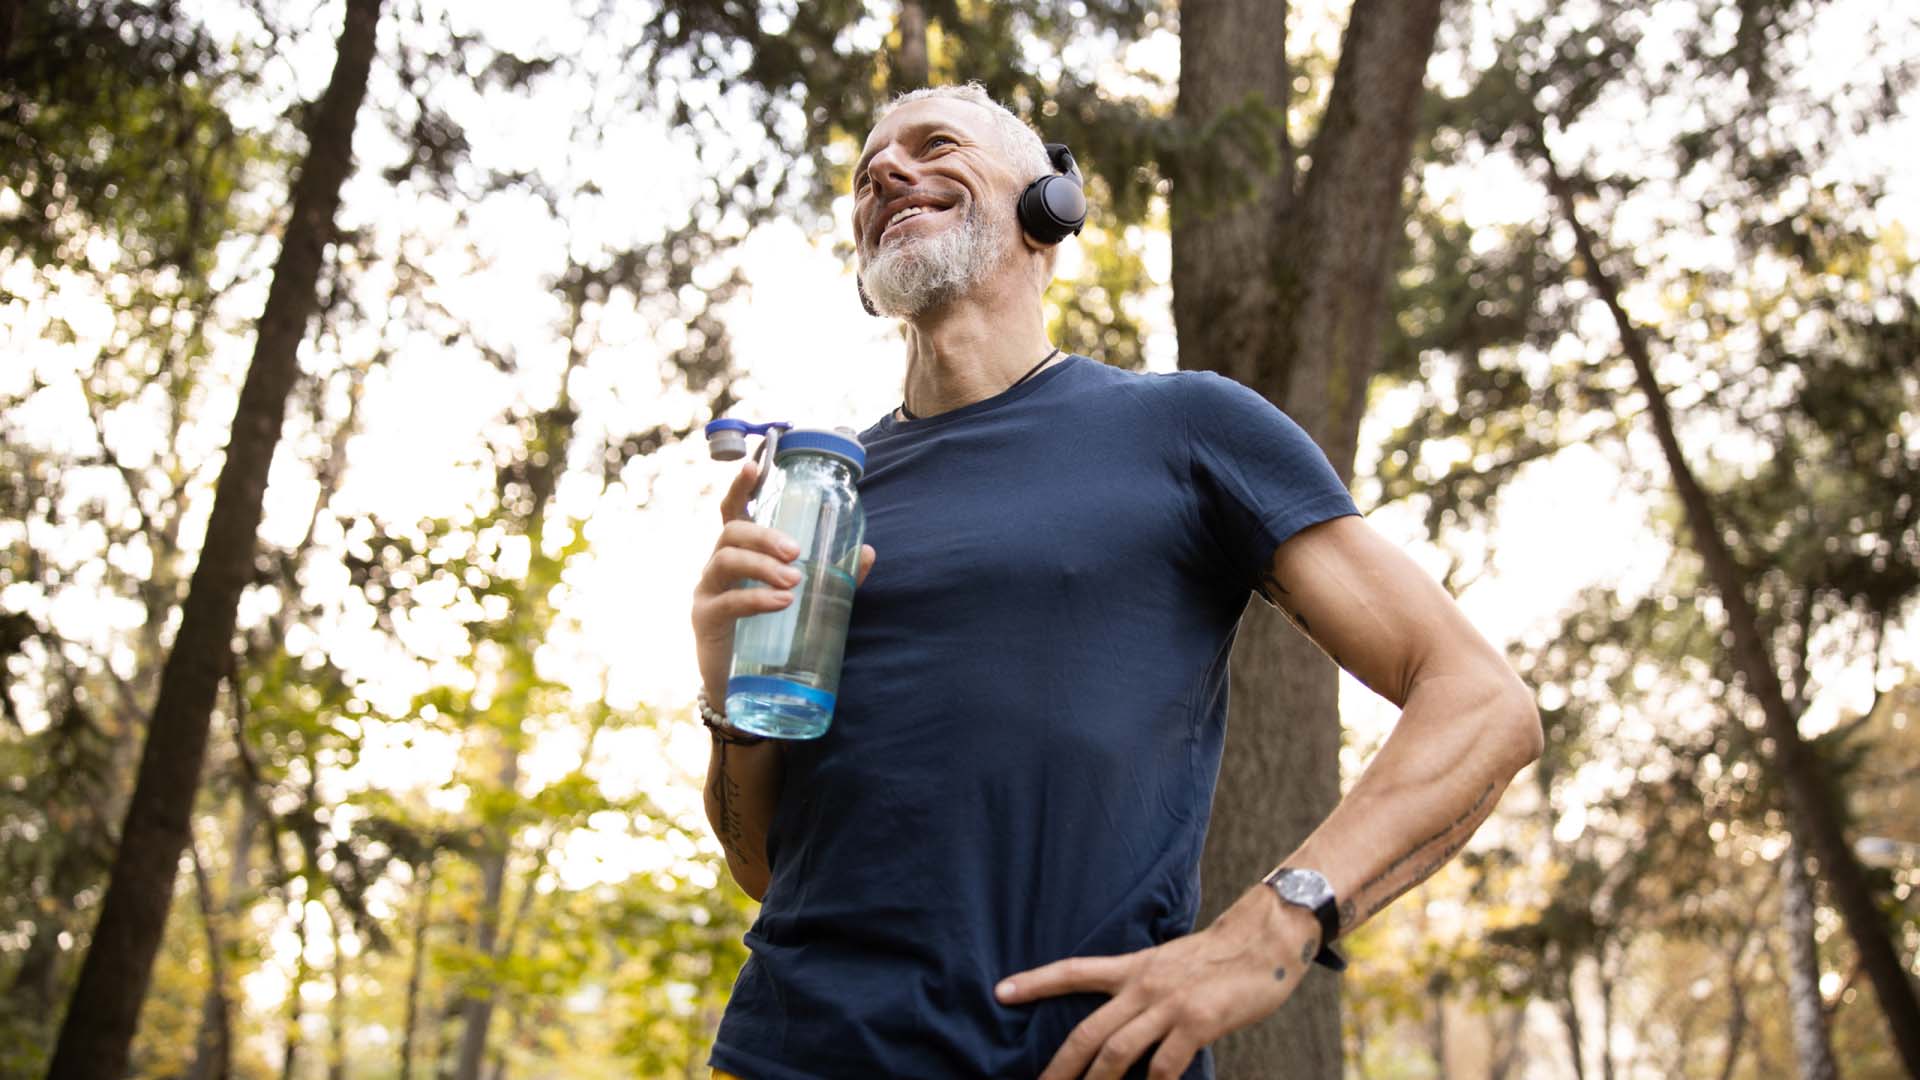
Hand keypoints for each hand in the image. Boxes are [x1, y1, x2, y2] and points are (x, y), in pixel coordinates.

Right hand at [691, 460, 876, 700]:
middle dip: (764, 535)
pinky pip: (727, 602)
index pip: (734, 512)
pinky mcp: (705, 621)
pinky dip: (755, 599)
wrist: (746, 692)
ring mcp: (708, 592)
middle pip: (732, 532)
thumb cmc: (775, 636)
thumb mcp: (805, 602)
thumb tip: (866, 552)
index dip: (741, 487)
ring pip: (725, 560)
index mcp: (741, 555)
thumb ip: (833, 579)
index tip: (752, 464)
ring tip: (794, 580)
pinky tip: (781, 603)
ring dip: (762, 565)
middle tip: (796, 552)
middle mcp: (718, 567)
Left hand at [996, 888, 1318, 1079]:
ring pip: (1118, 1053)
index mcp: (1133, 966)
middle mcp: (1143, 984)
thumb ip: (1141, 988)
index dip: (1035, 982)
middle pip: (1088, 1031)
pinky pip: (1165, 1065)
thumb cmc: (1217, 958)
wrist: (1265, 938)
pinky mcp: (1199, 1020)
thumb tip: (1119, 1018)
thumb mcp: (1168, 963)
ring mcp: (1170, 1004)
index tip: (1000, 992)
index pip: (1073, 971)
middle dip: (1059, 1067)